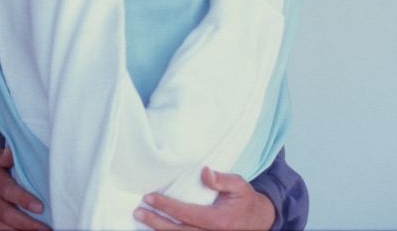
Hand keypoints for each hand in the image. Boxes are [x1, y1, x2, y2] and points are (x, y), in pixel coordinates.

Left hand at [134, 167, 275, 230]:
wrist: (258, 219)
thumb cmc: (245, 200)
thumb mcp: (239, 184)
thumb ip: (221, 179)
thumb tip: (204, 172)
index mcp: (218, 221)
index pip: (186, 214)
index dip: (166, 206)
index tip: (149, 197)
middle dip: (155, 222)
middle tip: (138, 212)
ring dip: (158, 230)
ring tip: (142, 219)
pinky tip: (156, 227)